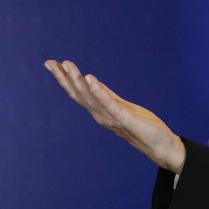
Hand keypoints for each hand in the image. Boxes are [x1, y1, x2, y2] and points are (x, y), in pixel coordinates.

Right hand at [43, 59, 185, 173]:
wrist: (159, 146)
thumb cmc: (141, 126)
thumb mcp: (120, 107)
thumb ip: (106, 96)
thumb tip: (91, 83)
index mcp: (100, 111)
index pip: (78, 93)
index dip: (64, 79)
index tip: (51, 63)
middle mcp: (101, 114)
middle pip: (78, 94)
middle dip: (63, 78)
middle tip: (49, 63)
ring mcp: (111, 116)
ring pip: (89, 96)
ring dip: (77, 81)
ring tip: (67, 65)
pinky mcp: (124, 117)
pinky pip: (109, 103)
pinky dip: (98, 91)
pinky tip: (90, 78)